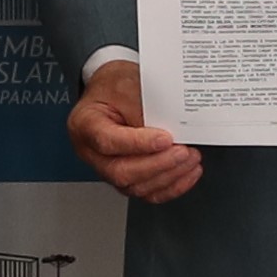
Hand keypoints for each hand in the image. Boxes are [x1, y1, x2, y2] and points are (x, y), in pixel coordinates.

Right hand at [67, 59, 204, 203]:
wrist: (113, 91)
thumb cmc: (115, 86)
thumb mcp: (127, 84)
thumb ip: (144, 109)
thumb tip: (170, 132)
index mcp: (85, 124)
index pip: (108, 142)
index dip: (138, 144)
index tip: (165, 139)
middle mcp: (92, 152)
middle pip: (121, 172)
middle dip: (158, 164)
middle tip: (183, 151)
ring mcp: (107, 168)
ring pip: (136, 186)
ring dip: (168, 176)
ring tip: (190, 159)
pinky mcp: (126, 177)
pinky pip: (147, 192)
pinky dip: (171, 186)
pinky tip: (187, 173)